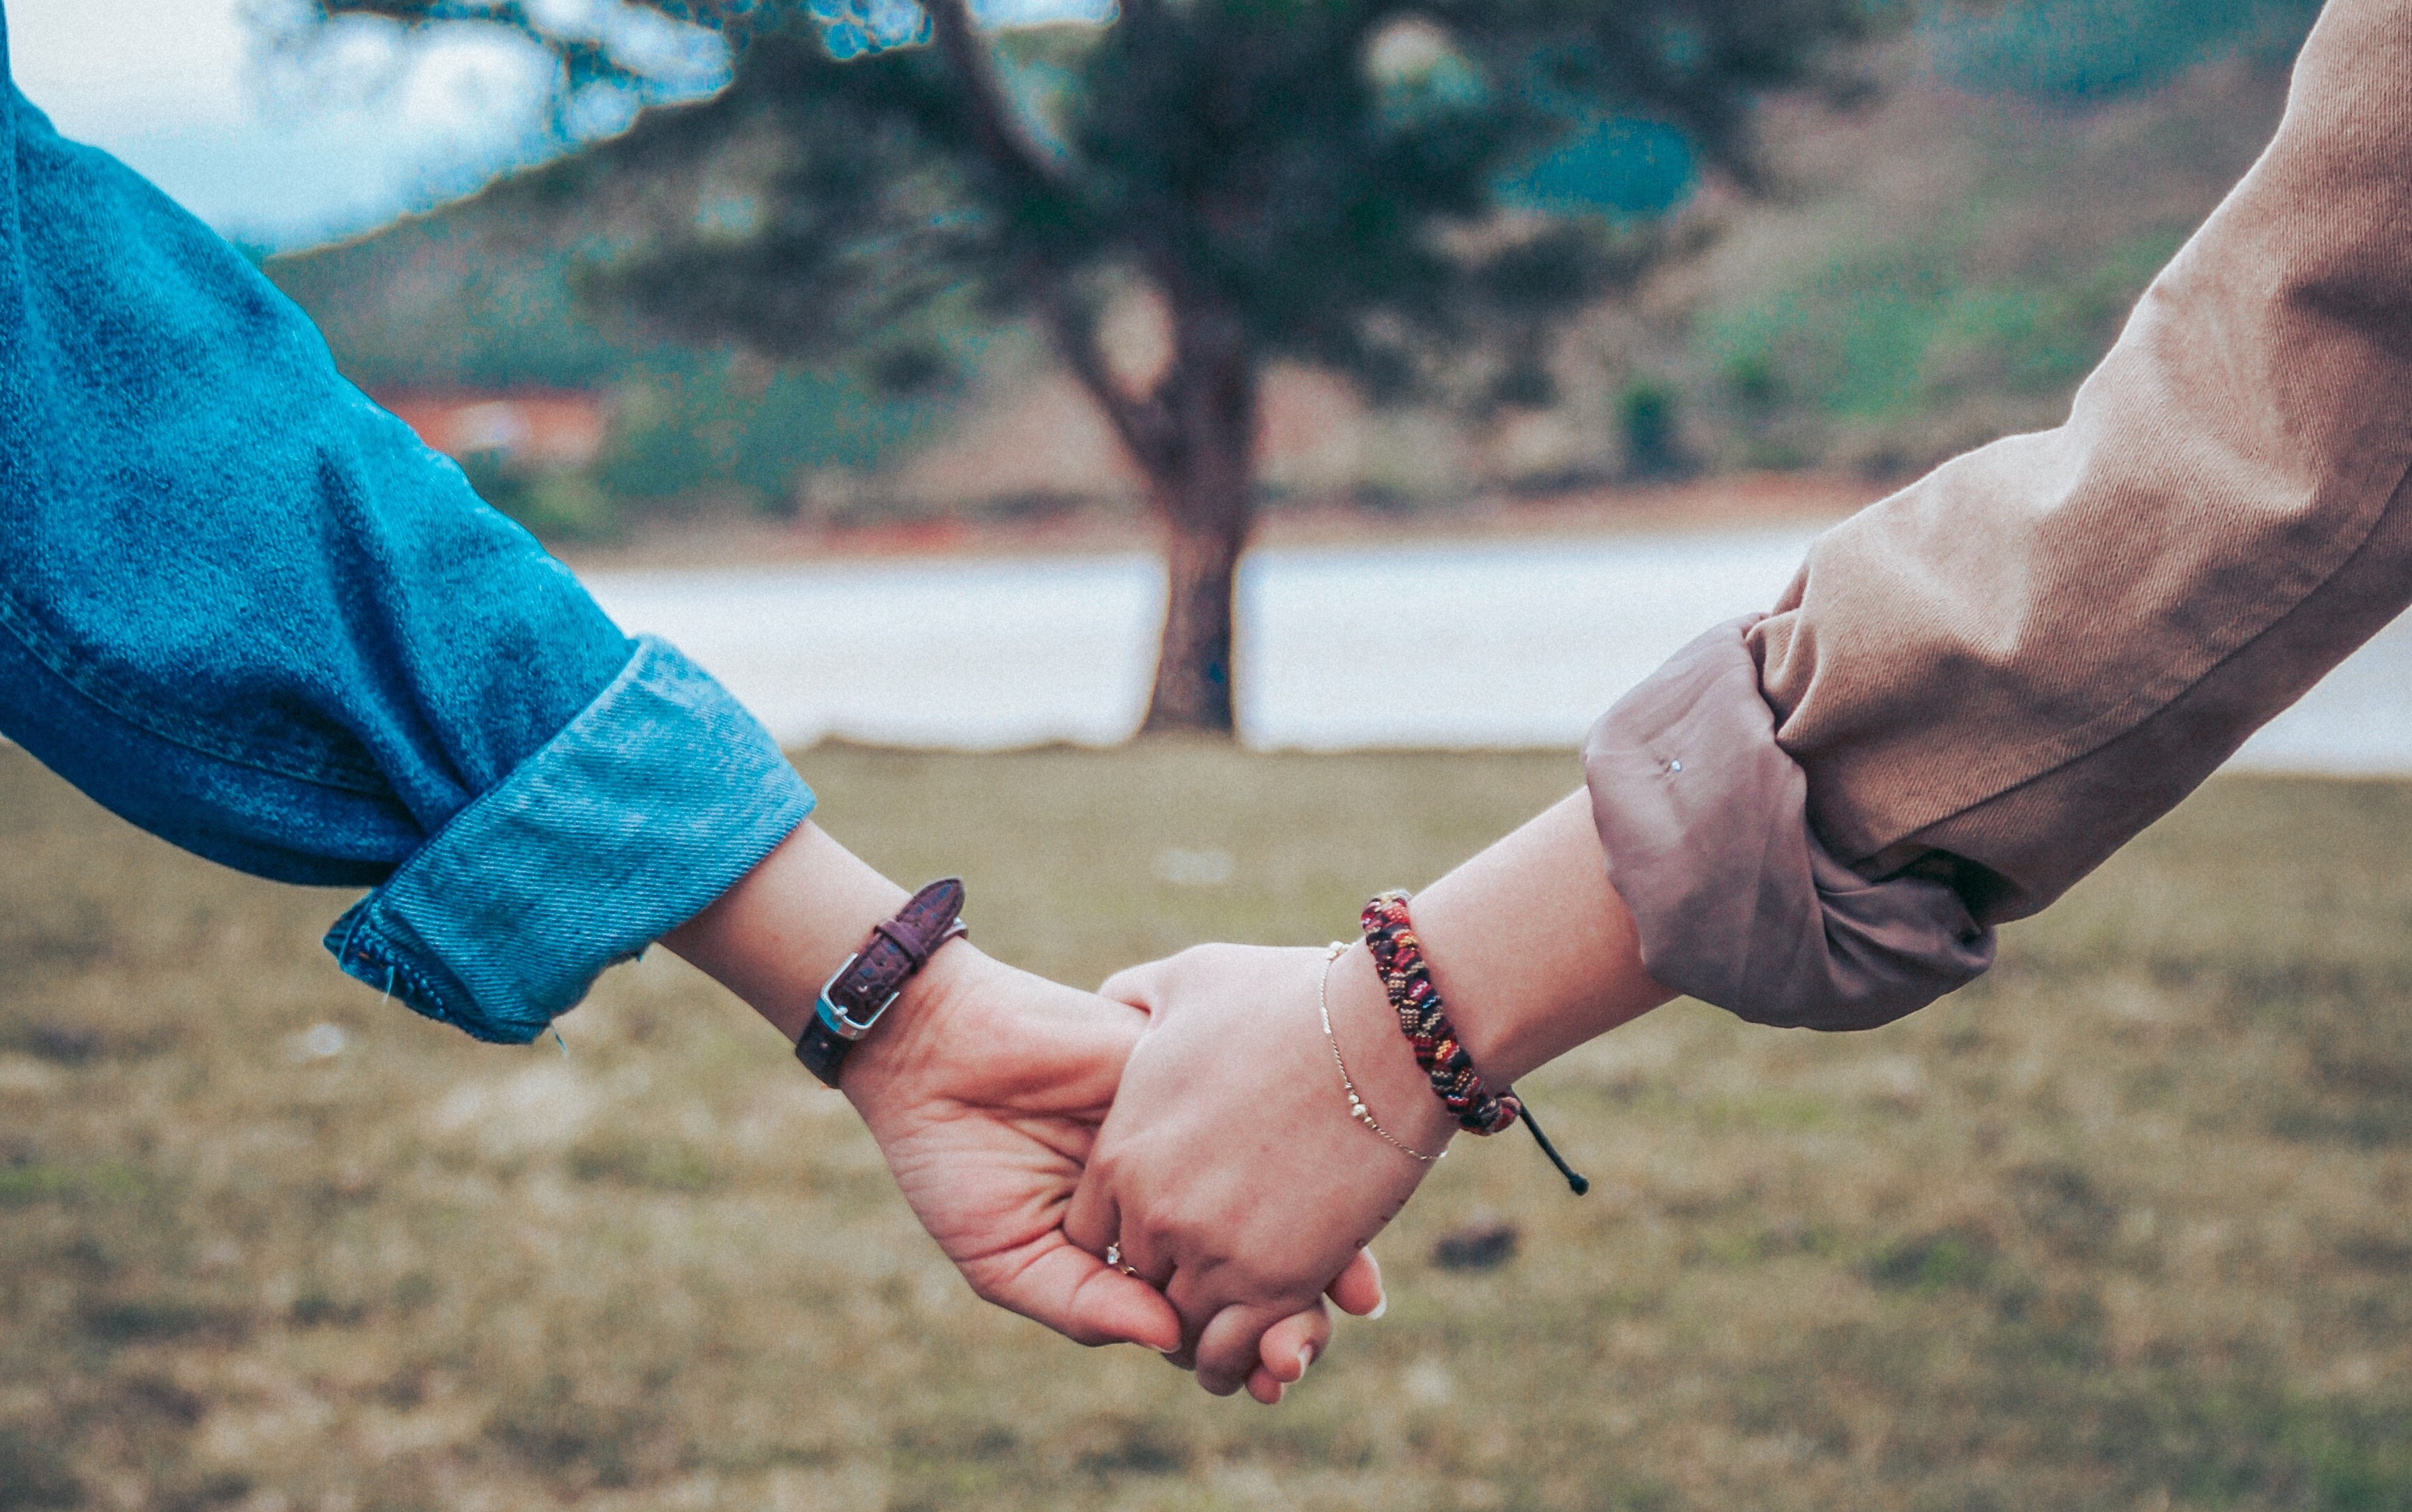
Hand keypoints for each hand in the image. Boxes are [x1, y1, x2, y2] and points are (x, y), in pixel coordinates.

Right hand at [662, 821, 1384, 1380]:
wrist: (935, 1052)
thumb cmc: (955, 1161)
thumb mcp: (1008, 1257)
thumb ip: (1083, 1303)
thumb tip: (1171, 1342)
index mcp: (1134, 1240)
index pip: (1205, 1301)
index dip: (1244, 1345)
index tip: (1276, 1379)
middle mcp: (1175, 1187)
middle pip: (1256, 1255)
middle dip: (1293, 1309)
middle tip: (1310, 1348)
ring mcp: (1192, 1131)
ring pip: (1276, 1192)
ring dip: (1318, 1247)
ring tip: (1346, 1299)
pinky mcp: (1192, 1074)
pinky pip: (1262, 1118)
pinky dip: (1302, 1164)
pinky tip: (1328, 1210)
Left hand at [1071, 942, 1449, 1396]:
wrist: (1386, 1031)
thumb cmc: (1291, 998)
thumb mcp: (1187, 982)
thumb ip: (1134, 999)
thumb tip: (1113, 1001)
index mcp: (1121, 1151)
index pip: (1091, 1235)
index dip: (1126, 1238)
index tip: (1165, 1233)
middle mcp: (1154, 1211)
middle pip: (1137, 1283)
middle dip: (1166, 1285)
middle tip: (1204, 1283)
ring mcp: (1213, 1251)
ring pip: (1183, 1328)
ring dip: (1205, 1334)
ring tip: (1235, 1327)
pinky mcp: (1277, 1281)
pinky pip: (1236, 1349)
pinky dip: (1246, 1360)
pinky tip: (1268, 1350)